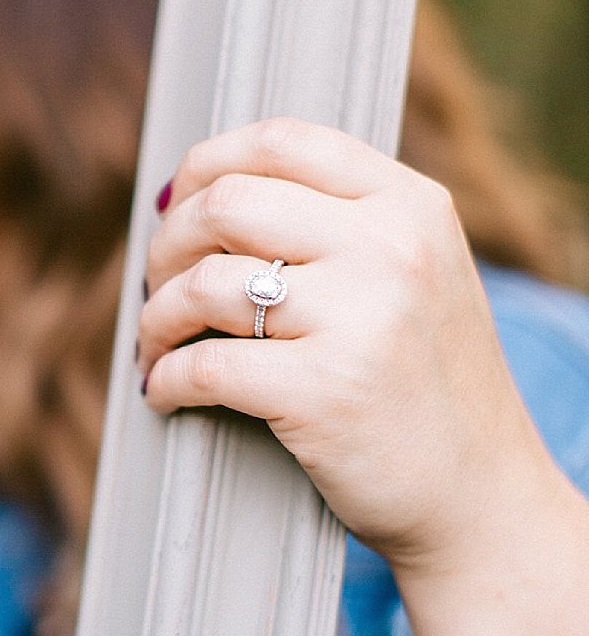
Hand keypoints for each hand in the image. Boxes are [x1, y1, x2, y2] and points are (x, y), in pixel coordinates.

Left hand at [135, 116, 559, 574]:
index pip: (281, 140)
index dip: (204, 166)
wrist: (479, 496)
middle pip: (226, 203)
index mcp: (410, 205)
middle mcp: (392, 249)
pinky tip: (164, 393)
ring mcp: (364, 319)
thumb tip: (195, 191)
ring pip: (202, 284)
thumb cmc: (420, 381)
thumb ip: (333, 223)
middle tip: (157, 287)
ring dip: (155, 318)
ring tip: (156, 346)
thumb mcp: (412, 273)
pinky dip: (165, 380)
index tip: (173, 206)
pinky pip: (202, 366)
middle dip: (166, 245)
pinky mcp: (327, 392)